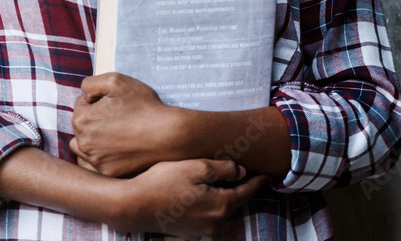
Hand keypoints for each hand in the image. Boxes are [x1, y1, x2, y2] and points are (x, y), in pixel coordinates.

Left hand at [70, 72, 181, 176]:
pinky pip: (97, 162)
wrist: (169, 134)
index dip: (97, 101)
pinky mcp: (108, 172)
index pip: (81, 105)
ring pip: (85, 145)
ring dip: (94, 138)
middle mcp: (83, 143)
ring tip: (115, 133)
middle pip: (81, 126)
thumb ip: (90, 83)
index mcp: (81, 120)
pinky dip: (104, 154)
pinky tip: (119, 147)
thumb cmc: (143, 105)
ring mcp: (95, 160)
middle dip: (94, 119)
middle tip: (118, 118)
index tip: (114, 104)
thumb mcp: (115, 80)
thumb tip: (84, 96)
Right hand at [109, 159, 269, 239]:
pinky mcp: (189, 233)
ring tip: (225, 183)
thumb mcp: (195, 167)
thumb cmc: (162, 183)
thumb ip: (222, 169)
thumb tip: (241, 171)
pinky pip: (207, 217)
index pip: (246, 192)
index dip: (257, 182)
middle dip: (241, 189)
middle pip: (234, 203)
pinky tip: (202, 195)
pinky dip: (210, 205)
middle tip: (248, 175)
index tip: (267, 175)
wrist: (133, 206)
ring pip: (220, 210)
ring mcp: (202, 231)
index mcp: (220, 206)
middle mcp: (215, 223)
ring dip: (224, 197)